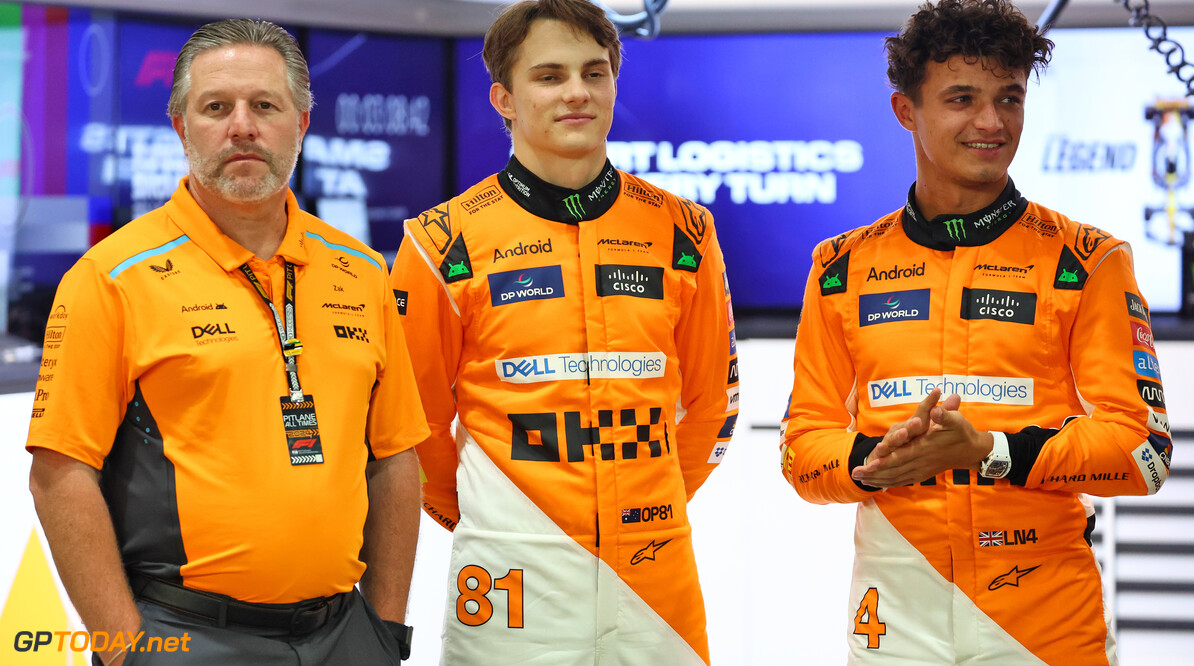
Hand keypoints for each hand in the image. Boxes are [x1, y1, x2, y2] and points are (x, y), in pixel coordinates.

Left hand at [853, 393, 990, 487]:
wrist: (974, 451)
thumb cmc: (963, 432)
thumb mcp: (956, 420)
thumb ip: (945, 415)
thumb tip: (936, 410)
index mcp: (925, 448)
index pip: (902, 456)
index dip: (886, 460)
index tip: (870, 463)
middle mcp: (921, 462)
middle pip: (894, 470)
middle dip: (874, 472)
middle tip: (855, 473)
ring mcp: (922, 470)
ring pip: (896, 477)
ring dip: (878, 479)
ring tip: (860, 480)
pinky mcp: (923, 474)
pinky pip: (903, 481)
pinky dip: (888, 483)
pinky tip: (876, 485)